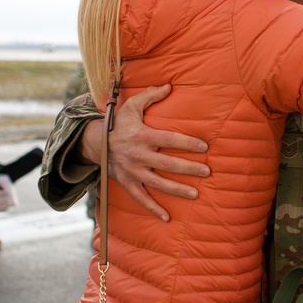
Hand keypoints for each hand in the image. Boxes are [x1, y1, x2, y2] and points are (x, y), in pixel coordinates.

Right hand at [80, 85, 209, 221]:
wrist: (95, 143)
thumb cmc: (119, 124)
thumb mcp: (132, 106)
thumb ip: (151, 95)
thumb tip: (170, 85)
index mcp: (142, 136)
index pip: (169, 140)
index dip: (187, 144)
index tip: (204, 147)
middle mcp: (138, 155)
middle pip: (167, 164)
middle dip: (188, 168)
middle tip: (207, 171)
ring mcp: (132, 171)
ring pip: (158, 184)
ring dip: (177, 190)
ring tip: (196, 194)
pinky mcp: (127, 183)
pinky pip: (141, 199)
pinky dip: (153, 209)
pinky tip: (168, 218)